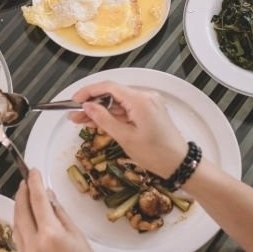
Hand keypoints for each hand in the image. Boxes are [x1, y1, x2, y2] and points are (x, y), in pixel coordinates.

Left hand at [14, 170, 117, 251]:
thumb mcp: (78, 235)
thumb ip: (60, 214)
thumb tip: (48, 196)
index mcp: (51, 235)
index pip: (37, 201)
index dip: (34, 183)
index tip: (32, 171)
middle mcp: (33, 246)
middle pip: (21, 212)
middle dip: (22, 194)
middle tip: (25, 181)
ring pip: (17, 228)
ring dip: (20, 212)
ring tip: (25, 200)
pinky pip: (19, 244)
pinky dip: (23, 232)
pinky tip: (31, 228)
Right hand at [69, 82, 186, 177]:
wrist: (179, 164)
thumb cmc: (155, 153)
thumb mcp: (125, 138)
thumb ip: (104, 119)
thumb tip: (87, 106)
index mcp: (140, 100)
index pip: (109, 87)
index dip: (89, 92)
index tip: (74, 100)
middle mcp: (145, 97)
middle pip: (113, 95)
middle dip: (92, 104)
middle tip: (74, 115)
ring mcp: (148, 105)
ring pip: (118, 104)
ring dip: (101, 112)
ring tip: (80, 121)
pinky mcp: (149, 113)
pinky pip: (127, 110)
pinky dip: (113, 116)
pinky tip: (98, 123)